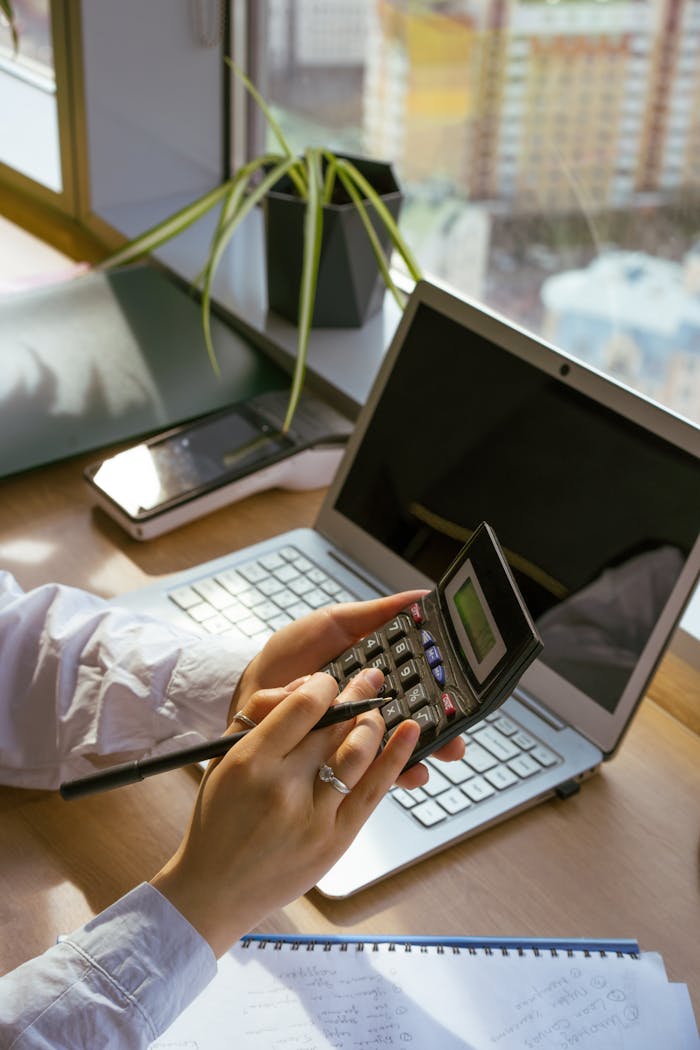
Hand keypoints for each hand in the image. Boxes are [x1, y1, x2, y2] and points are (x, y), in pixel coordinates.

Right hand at [151, 670, 419, 956]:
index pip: (303, 706)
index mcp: (251, 761)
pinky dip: (397, 757)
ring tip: (377, 707)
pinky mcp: (336, 840)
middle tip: (368, 679)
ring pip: (359, 752)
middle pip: (334, 726)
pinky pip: (374, 790)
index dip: (324, 685)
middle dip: (356, 695)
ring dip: (374, 721)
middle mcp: (283, 787)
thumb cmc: (218, 820)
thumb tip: (307, 687)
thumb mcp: (222, 758)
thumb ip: (259, 715)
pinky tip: (410, 732)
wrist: (216, 889)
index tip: (329, 682)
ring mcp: (314, 816)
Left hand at [229, 593, 464, 788]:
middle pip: (412, 726)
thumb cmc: (289, 656)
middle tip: (455, 743)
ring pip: (392, 753)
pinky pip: (358, 770)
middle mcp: (367, 712)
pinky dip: (378, 774)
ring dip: (413, 760)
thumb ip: (375, 615)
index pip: (418, 690)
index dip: (441, 697)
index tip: (459, 700)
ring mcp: (350, 738)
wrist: (249, 686)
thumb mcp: (334, 624)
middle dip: (439, 737)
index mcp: (375, 681)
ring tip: (427, 763)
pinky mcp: (329, 760)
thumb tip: (420, 597)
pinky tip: (397, 773)